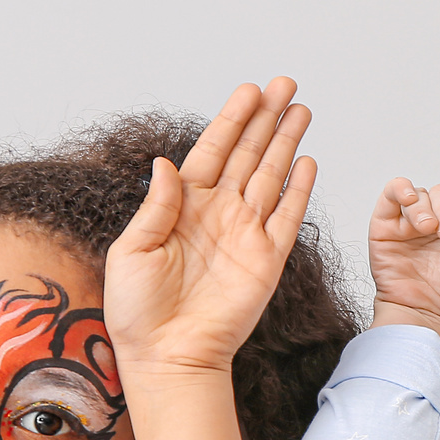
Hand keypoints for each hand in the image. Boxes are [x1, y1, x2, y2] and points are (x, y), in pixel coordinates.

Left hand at [105, 80, 317, 376]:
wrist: (167, 356)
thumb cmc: (138, 310)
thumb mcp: (132, 250)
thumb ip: (156, 205)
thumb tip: (166, 163)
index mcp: (183, 206)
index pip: (212, 150)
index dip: (232, 119)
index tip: (250, 90)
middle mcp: (218, 213)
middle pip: (248, 153)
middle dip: (266, 118)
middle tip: (285, 84)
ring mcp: (246, 234)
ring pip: (271, 175)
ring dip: (286, 142)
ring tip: (301, 110)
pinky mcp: (267, 260)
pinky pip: (288, 217)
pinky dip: (299, 189)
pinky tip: (307, 162)